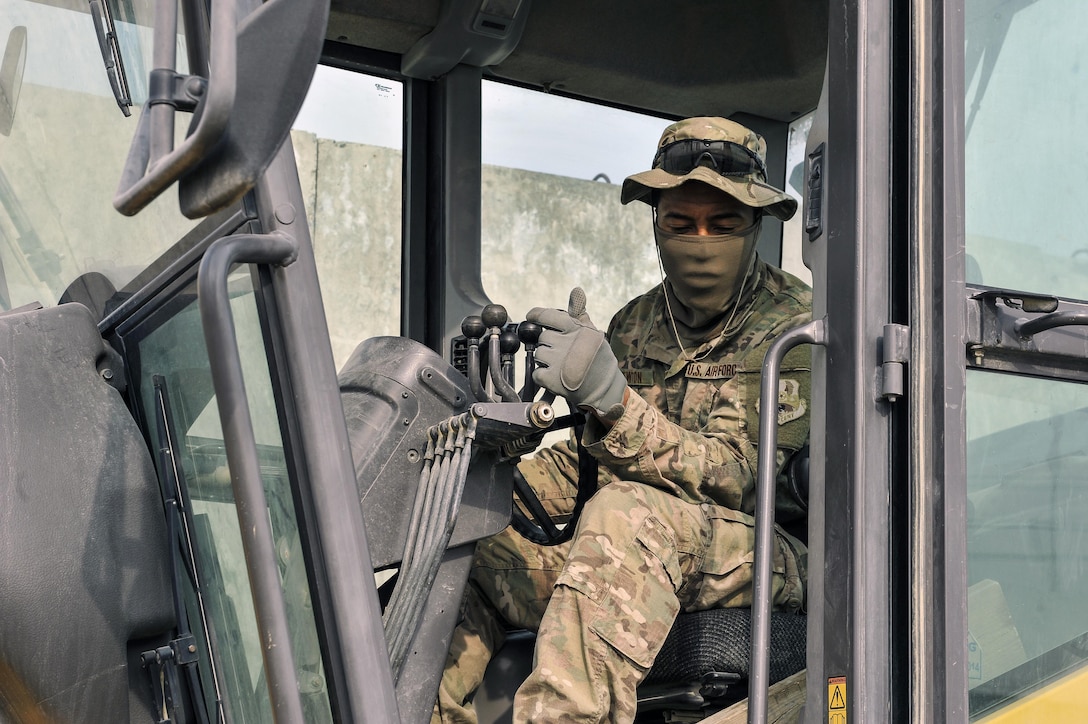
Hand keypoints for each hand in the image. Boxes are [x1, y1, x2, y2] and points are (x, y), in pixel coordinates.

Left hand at [526, 288, 627, 420]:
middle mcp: (566, 343)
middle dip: (548, 345)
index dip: (536, 315)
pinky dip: (543, 377)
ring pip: (538, 355)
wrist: (605, 389)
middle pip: (542, 338)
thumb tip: (576, 291)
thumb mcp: (593, 334)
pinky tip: (556, 378)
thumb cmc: (599, 359)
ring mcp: (558, 361)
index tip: (531, 316)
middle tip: (561, 354)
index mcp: (576, 329)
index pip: (548, 316)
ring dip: (546, 361)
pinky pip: (537, 373)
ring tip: (561, 367)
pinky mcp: (552, 379)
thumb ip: (580, 314)